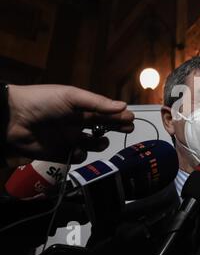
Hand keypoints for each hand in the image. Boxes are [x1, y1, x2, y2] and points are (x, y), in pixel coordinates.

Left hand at [5, 85, 134, 163]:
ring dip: (100, 143)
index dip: (118, 116)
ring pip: (92, 145)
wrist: (13, 118)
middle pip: (103, 128)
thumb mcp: (72, 97)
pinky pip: (76, 158)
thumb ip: (97, 103)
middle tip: (127, 129)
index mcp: (80, 108)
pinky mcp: (60, 153)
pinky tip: (77, 149)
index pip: (105, 113)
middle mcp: (77, 123)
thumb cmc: (42, 101)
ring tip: (100, 140)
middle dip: (116, 129)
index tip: (131, 118)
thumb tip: (122, 106)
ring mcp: (69, 139)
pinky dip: (79, 155)